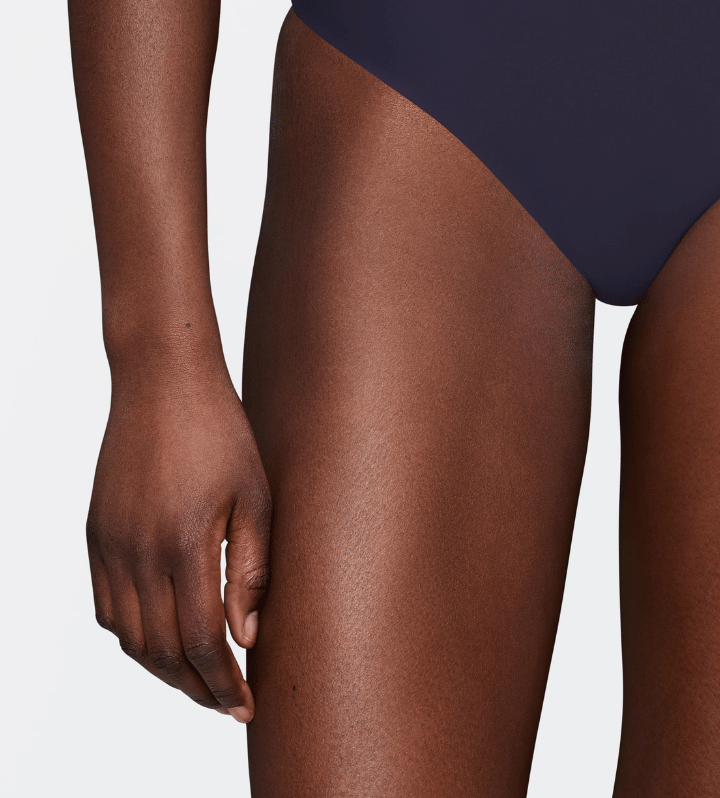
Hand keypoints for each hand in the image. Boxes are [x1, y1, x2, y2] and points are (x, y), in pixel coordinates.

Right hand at [86, 362, 270, 721]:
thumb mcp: (256, 495)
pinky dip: (132, 637)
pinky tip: (161, 639)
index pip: (201, 642)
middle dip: (196, 687)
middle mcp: (138, 554)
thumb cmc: (222, 433)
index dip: (223, 683)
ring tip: (200, 680)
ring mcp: (110, 546)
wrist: (163, 383)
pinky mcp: (96, 536)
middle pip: (161, 650)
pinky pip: (106, 608)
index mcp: (184, 545)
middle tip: (227, 703)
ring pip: (129, 637)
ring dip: (163, 669)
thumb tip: (248, 637)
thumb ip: (252, 569)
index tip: (246, 706)